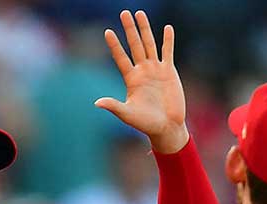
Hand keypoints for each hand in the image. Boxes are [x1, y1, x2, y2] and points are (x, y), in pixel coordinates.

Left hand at [96, 10, 188, 153]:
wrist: (167, 127)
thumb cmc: (146, 123)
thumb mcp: (128, 114)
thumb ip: (114, 106)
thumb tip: (97, 103)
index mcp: (131, 79)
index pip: (121, 57)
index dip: (115, 45)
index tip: (108, 31)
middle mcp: (142, 71)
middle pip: (135, 45)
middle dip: (129, 29)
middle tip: (124, 12)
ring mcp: (156, 70)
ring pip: (150, 44)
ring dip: (145, 29)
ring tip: (140, 13)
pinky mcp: (169, 72)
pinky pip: (168, 52)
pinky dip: (168, 40)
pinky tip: (167, 28)